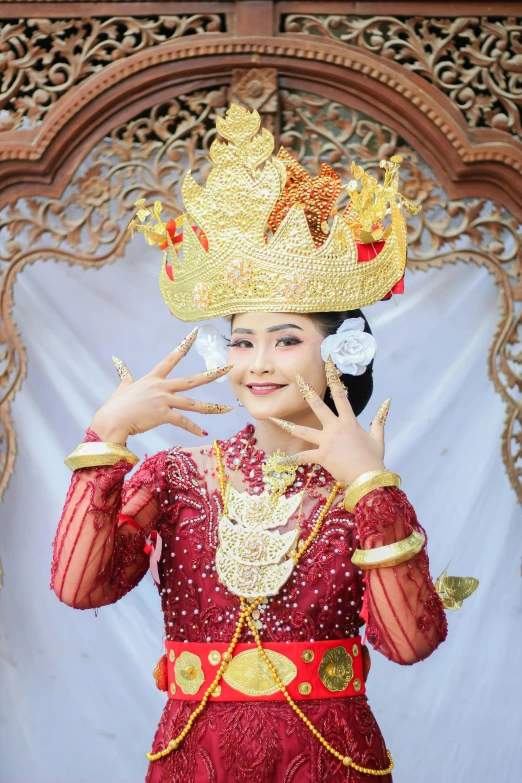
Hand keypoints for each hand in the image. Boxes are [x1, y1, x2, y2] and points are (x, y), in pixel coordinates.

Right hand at [90, 327, 233, 442]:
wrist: (111, 421)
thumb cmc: (116, 406)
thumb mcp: (123, 386)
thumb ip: (124, 373)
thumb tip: (116, 360)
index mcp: (154, 378)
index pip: (172, 357)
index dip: (184, 344)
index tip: (195, 332)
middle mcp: (161, 387)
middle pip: (192, 380)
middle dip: (212, 374)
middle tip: (228, 367)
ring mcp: (163, 400)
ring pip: (193, 404)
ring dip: (212, 407)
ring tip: (228, 409)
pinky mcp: (163, 415)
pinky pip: (183, 422)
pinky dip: (194, 428)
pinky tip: (204, 433)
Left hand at [269, 357, 389, 486]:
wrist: (369, 478)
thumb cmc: (374, 459)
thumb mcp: (378, 438)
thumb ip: (380, 419)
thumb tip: (387, 401)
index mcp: (349, 422)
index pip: (340, 395)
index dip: (334, 378)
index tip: (328, 363)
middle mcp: (335, 428)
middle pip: (318, 405)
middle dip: (307, 390)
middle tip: (297, 377)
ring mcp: (326, 441)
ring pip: (302, 430)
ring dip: (286, 424)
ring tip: (272, 418)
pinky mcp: (321, 456)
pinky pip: (302, 457)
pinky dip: (291, 460)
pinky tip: (279, 461)